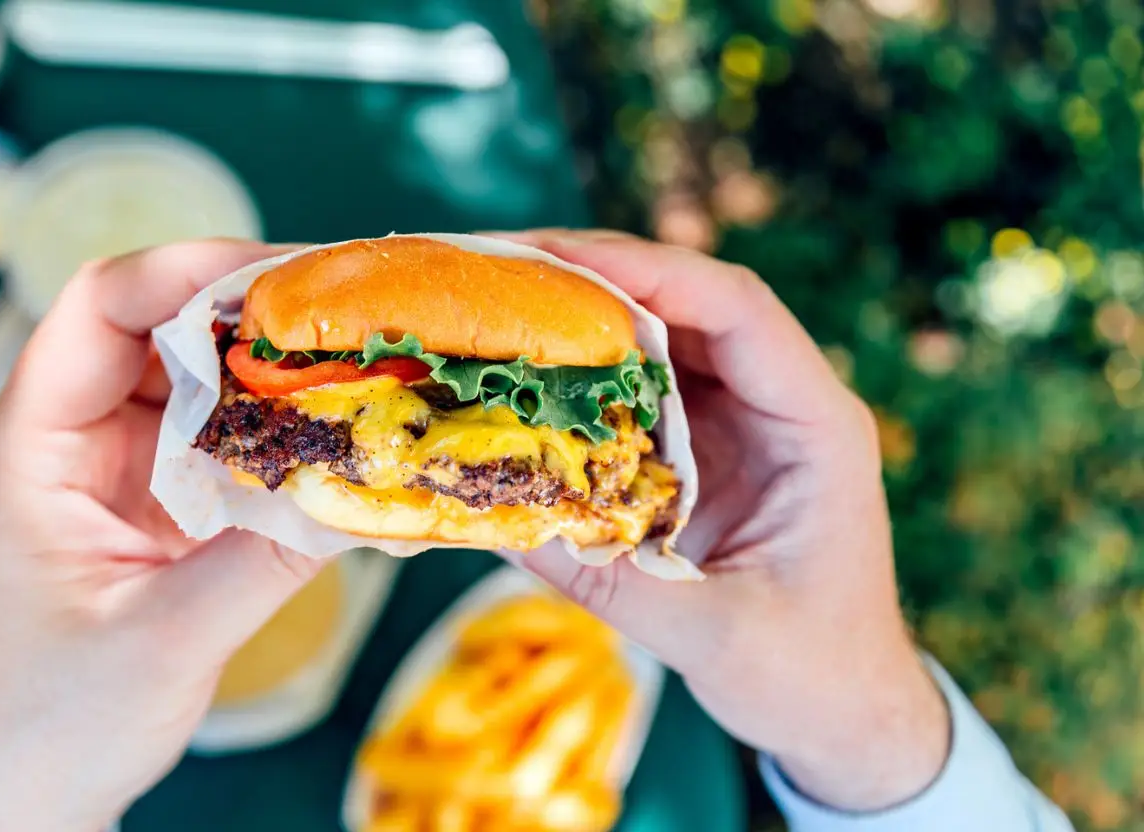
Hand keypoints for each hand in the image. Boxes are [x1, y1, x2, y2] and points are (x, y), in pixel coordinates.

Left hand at [0, 242, 325, 831]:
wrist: (10, 792)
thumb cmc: (48, 725)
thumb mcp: (164, 644)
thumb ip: (266, 561)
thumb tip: (376, 490)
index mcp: (29, 447)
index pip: (98, 306)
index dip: (189, 270)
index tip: (293, 278)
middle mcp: (64, 435)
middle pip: (159, 325)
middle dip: (257, 312)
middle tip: (360, 317)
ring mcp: (105, 466)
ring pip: (195, 376)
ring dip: (274, 369)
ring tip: (364, 365)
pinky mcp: (144, 500)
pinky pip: (214, 436)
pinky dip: (272, 428)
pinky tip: (335, 434)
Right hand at [498, 230, 949, 810]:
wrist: (846, 712)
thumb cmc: (813, 675)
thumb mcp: (713, 635)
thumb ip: (610, 581)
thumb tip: (496, 524)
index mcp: (816, 426)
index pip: (736, 310)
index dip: (647, 271)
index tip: (554, 257)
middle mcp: (781, 403)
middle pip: (687, 304)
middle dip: (591, 277)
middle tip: (492, 268)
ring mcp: (742, 422)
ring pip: (657, 339)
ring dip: (578, 319)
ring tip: (490, 306)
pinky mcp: (706, 450)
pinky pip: (638, 392)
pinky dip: (580, 379)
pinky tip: (517, 378)